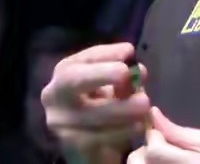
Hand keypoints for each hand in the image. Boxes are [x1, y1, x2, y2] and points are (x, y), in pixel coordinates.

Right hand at [41, 43, 150, 163]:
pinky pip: (98, 137)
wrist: (94, 148)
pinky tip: (138, 126)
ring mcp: (59, 122)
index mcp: (65, 73)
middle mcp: (54, 95)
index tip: (129, 51)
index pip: (82, 58)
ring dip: (122, 108)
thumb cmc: (104, 109)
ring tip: (145, 106)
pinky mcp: (70, 146)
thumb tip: (139, 72)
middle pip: (73, 79)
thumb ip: (124, 80)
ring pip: (90, 112)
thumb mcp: (114, 89)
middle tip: (128, 73)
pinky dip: (122, 131)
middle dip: (103, 73)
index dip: (106, 53)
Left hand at [127, 108, 199, 163]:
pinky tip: (168, 162)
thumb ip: (180, 132)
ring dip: (147, 161)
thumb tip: (154, 115)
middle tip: (161, 146)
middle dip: (145, 151)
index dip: (153, 136)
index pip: (153, 150)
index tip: (161, 131)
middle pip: (139, 163)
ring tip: (164, 157)